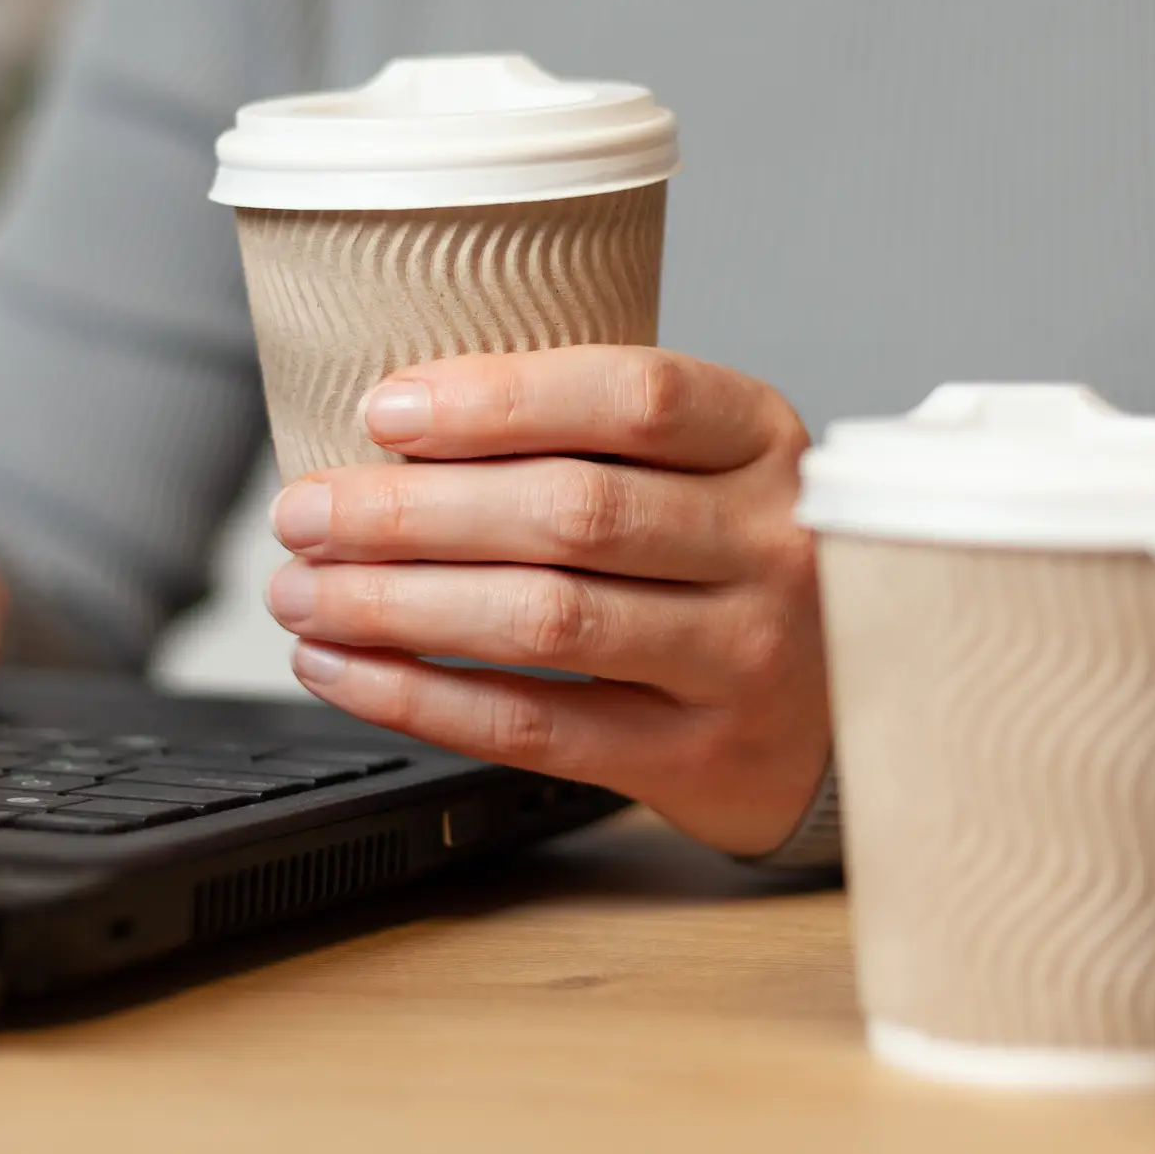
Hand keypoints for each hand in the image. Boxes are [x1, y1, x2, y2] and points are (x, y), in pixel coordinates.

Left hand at [264, 345, 828, 855]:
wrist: (852, 710)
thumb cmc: (740, 565)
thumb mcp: (716, 470)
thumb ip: (600, 440)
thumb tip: (394, 429)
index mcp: (768, 443)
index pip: (637, 397)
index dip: (499, 400)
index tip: (383, 412)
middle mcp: (769, 546)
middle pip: (572, 513)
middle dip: (409, 510)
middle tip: (302, 511)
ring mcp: (745, 657)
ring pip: (546, 620)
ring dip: (398, 604)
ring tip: (303, 591)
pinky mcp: (701, 755)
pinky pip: (539, 726)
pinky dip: (424, 696)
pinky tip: (349, 668)